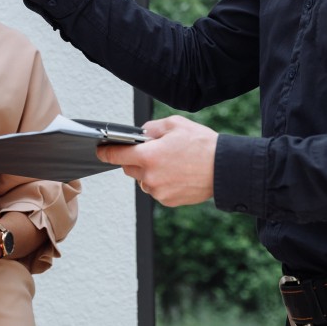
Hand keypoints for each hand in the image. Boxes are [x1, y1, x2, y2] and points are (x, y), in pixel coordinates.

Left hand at [96, 116, 217, 206]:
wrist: (225, 169)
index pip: (116, 155)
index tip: (101, 150)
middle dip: (136, 159)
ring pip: (143, 180)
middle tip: (154, 151)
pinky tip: (177, 174)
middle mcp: (150, 177)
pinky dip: (161, 182)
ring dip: (150, 172)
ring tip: (171, 162)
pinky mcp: (168, 201)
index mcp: (148, 156)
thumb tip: (140, 134)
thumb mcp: (174, 124)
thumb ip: (151, 128)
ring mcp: (158, 191)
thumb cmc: (202, 145)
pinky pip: (156, 189)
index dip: (106, 151)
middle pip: (129, 168)